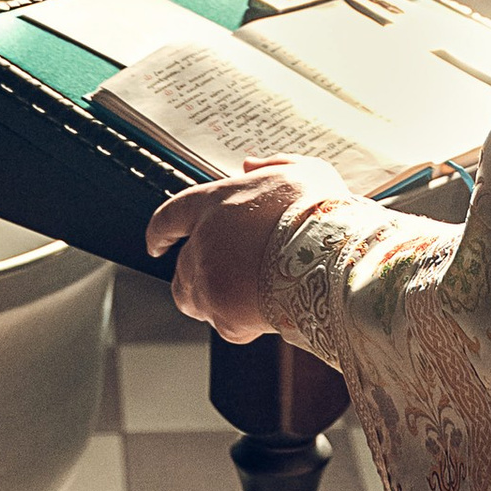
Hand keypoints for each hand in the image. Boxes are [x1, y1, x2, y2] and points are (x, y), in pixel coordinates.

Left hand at [144, 156, 351, 340]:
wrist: (334, 258)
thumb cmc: (321, 213)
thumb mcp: (303, 171)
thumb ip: (271, 166)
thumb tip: (250, 166)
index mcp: (216, 203)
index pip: (170, 216)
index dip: (161, 231)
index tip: (157, 243)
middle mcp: (204, 242)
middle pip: (181, 265)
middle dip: (195, 273)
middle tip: (223, 278)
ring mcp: (210, 281)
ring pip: (193, 299)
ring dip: (209, 299)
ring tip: (239, 299)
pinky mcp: (225, 315)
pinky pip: (222, 324)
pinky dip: (236, 322)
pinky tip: (259, 313)